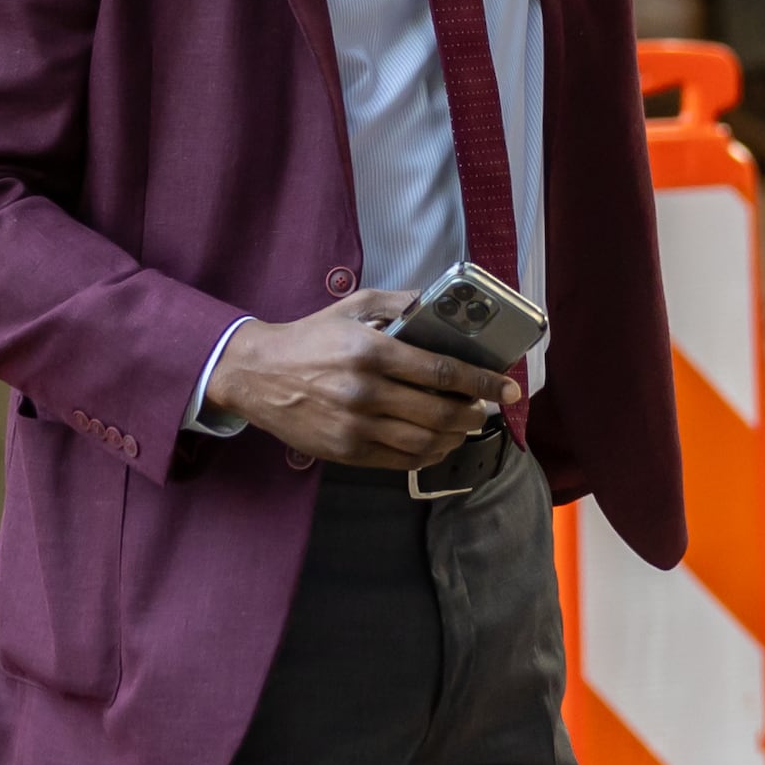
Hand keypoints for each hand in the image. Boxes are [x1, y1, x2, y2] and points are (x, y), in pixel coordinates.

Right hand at [204, 288, 517, 468]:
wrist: (257, 374)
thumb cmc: (309, 338)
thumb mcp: (351, 307)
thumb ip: (397, 303)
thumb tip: (436, 305)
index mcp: (371, 351)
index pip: (441, 371)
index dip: (482, 382)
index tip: (506, 386)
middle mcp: (365, 391)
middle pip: (439, 412)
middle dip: (474, 413)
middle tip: (485, 409)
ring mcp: (355, 425)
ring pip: (424, 442)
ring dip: (455, 438)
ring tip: (464, 427)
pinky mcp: (346, 451)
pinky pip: (400, 461)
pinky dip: (428, 455)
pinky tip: (438, 444)